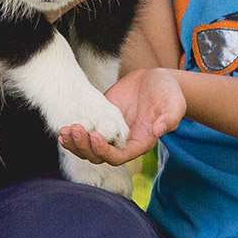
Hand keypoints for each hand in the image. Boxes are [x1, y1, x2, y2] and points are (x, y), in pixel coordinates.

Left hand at [57, 68, 185, 165]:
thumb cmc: (169, 93)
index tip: (94, 135)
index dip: (104, 150)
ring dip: (75, 144)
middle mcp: (122, 143)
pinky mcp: (101, 120)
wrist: (158, 79)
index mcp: (139, 144)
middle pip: (98, 156)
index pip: (117, 157)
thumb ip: (169, 118)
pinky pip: (85, 133)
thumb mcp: (174, 104)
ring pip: (88, 149)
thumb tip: (158, 130)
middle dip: (84, 147)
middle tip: (74, 130)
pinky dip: (73, 135)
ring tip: (65, 131)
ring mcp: (110, 133)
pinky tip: (63, 128)